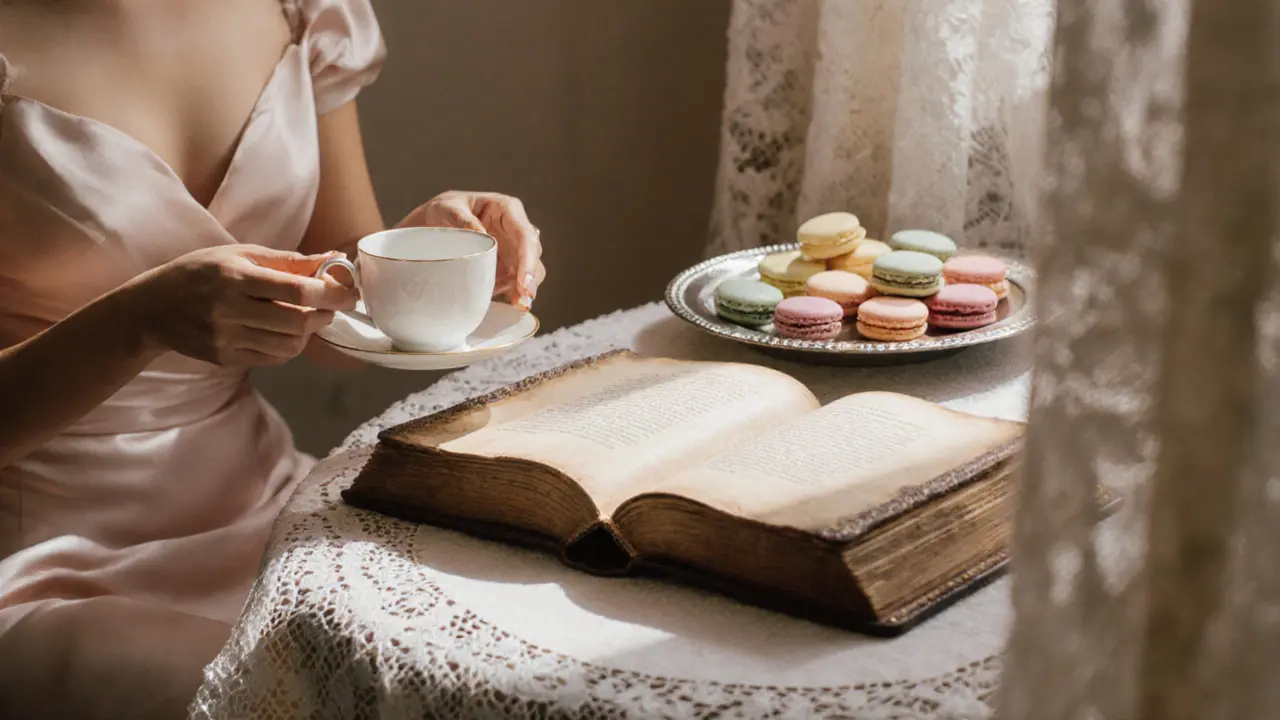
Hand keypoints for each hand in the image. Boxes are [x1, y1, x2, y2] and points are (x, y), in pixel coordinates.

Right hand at [130, 245, 358, 365]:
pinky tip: (281, 330)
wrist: (152, 308)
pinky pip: (273, 357)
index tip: (349, 293)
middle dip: (325, 315)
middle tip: (331, 306)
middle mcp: (229, 310)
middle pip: (298, 323)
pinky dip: (287, 345)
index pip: (297, 292)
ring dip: (308, 332)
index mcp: (235, 278)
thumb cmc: (201, 272)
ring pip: (290, 345)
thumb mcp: (240, 255)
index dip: (331, 294)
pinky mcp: (225, 358)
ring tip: (305, 317)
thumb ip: (289, 261)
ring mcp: (226, 339)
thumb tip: (336, 258)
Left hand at [397, 191, 544, 308]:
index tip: (523, 282)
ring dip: (525, 288)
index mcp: (506, 209)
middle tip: (522, 300)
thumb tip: (483, 236)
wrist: (434, 223)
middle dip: (530, 278)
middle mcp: (515, 228)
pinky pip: (517, 281)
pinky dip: (515, 293)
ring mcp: (513, 248)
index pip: (525, 235)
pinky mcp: (507, 265)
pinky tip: (510, 303)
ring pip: (530, 270)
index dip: (527, 259)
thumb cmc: (443, 210)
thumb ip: (463, 220)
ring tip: (517, 304)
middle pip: (532, 255)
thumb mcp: (447, 209)